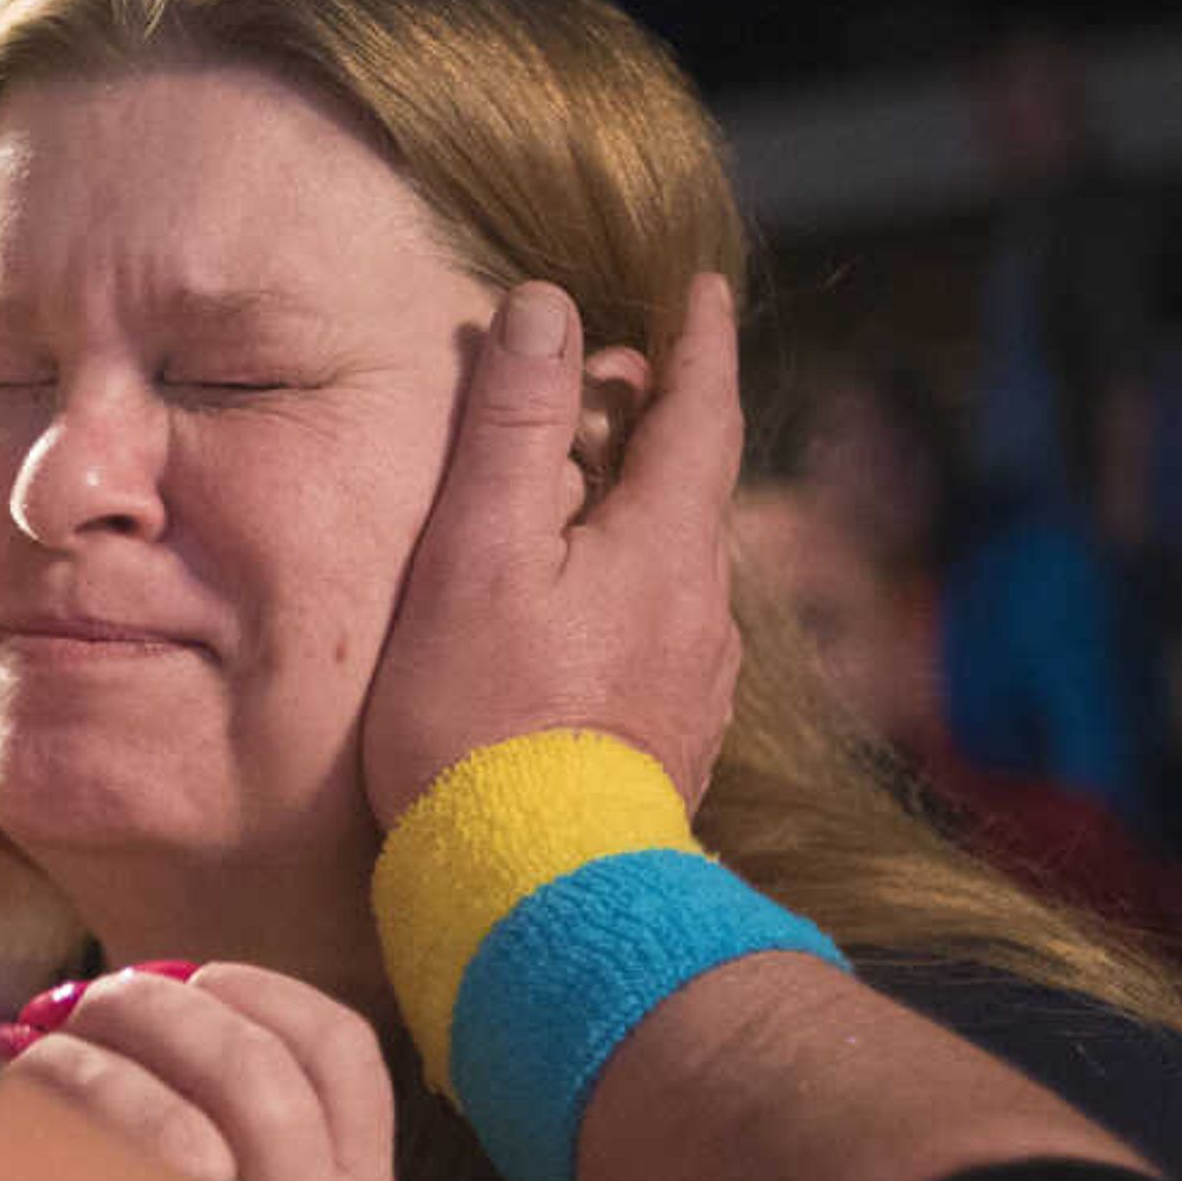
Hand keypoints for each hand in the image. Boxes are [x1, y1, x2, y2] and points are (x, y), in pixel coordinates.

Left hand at [0, 964, 401, 1180]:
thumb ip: (222, 1154)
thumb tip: (109, 1026)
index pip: (345, 1058)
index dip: (264, 994)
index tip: (197, 976)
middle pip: (257, 1065)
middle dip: (160, 1008)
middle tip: (87, 1005)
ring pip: (184, 1111)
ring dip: (99, 1055)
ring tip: (35, 1055)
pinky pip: (115, 1167)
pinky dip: (57, 1106)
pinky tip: (5, 1108)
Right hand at [360, 275, 744, 826]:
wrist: (532, 891)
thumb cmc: (485, 720)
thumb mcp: (478, 553)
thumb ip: (511, 425)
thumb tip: (545, 306)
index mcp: (666, 544)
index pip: (701, 410)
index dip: (697, 342)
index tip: (700, 290)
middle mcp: (703, 608)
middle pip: (688, 485)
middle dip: (648, 422)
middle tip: (588, 384)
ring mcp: (694, 683)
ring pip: (672, 562)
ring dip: (632, 512)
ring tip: (567, 500)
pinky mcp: (669, 744)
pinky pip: (660, 632)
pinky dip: (624, 588)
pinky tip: (574, 621)